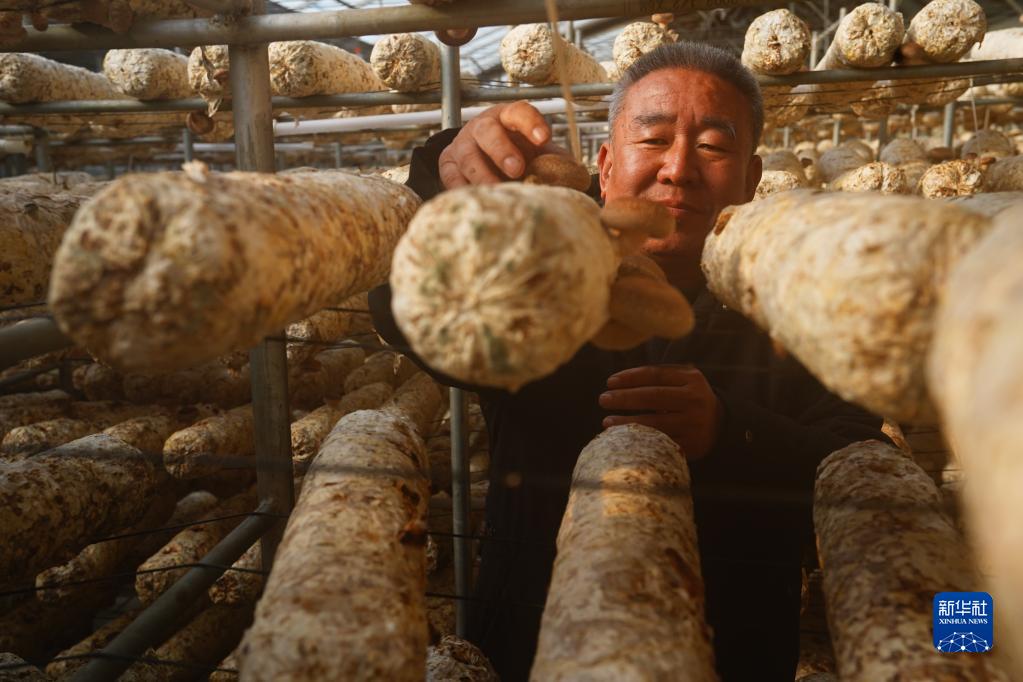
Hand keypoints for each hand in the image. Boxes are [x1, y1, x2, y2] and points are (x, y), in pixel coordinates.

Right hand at [438, 100, 564, 188]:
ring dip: (482, 174)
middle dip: (502, 149)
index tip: (544, 138)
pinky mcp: (447, 164)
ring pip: (467, 155)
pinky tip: (475, 199)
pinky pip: (450, 175)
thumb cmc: (517, 155)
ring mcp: (462, 145)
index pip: (520, 112)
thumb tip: (577, 179)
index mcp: (509, 118)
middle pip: (488, 130)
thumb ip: (555, 162)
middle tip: (517, 169)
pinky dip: (461, 188)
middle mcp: (483, 127)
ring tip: (498, 191)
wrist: (482, 159)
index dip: (531, 123)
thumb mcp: (537, 153)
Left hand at [598, 364, 722, 459]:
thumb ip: (658, 375)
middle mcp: (695, 400)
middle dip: (624, 398)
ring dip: (627, 423)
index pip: (655, 375)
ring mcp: (694, 424)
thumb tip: (617, 381)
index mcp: (692, 379)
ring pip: (655, 423)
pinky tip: (624, 440)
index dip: (630, 377)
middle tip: (603, 399)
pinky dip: (640, 441)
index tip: (610, 382)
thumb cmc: (689, 397)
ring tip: (607, 422)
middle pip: (653, 397)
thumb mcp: (683, 380)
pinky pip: (661, 443)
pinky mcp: (691, 445)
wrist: (720, 424)